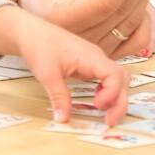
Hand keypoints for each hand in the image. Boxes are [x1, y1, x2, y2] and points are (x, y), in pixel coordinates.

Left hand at [0, 6, 127, 124]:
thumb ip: (59, 97)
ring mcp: (95, 61)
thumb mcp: (48, 75)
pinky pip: (107, 78)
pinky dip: (108, 91)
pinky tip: (97, 101)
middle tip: (109, 122)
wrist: (31, 32)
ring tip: (106, 115)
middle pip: (122, 78)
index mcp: (91, 57)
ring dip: (116, 97)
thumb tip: (63, 120)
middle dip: (120, 101)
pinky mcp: (89, 65)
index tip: (98, 106)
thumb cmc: (40, 47)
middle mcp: (97, 58)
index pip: (115, 75)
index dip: (112, 93)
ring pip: (117, 78)